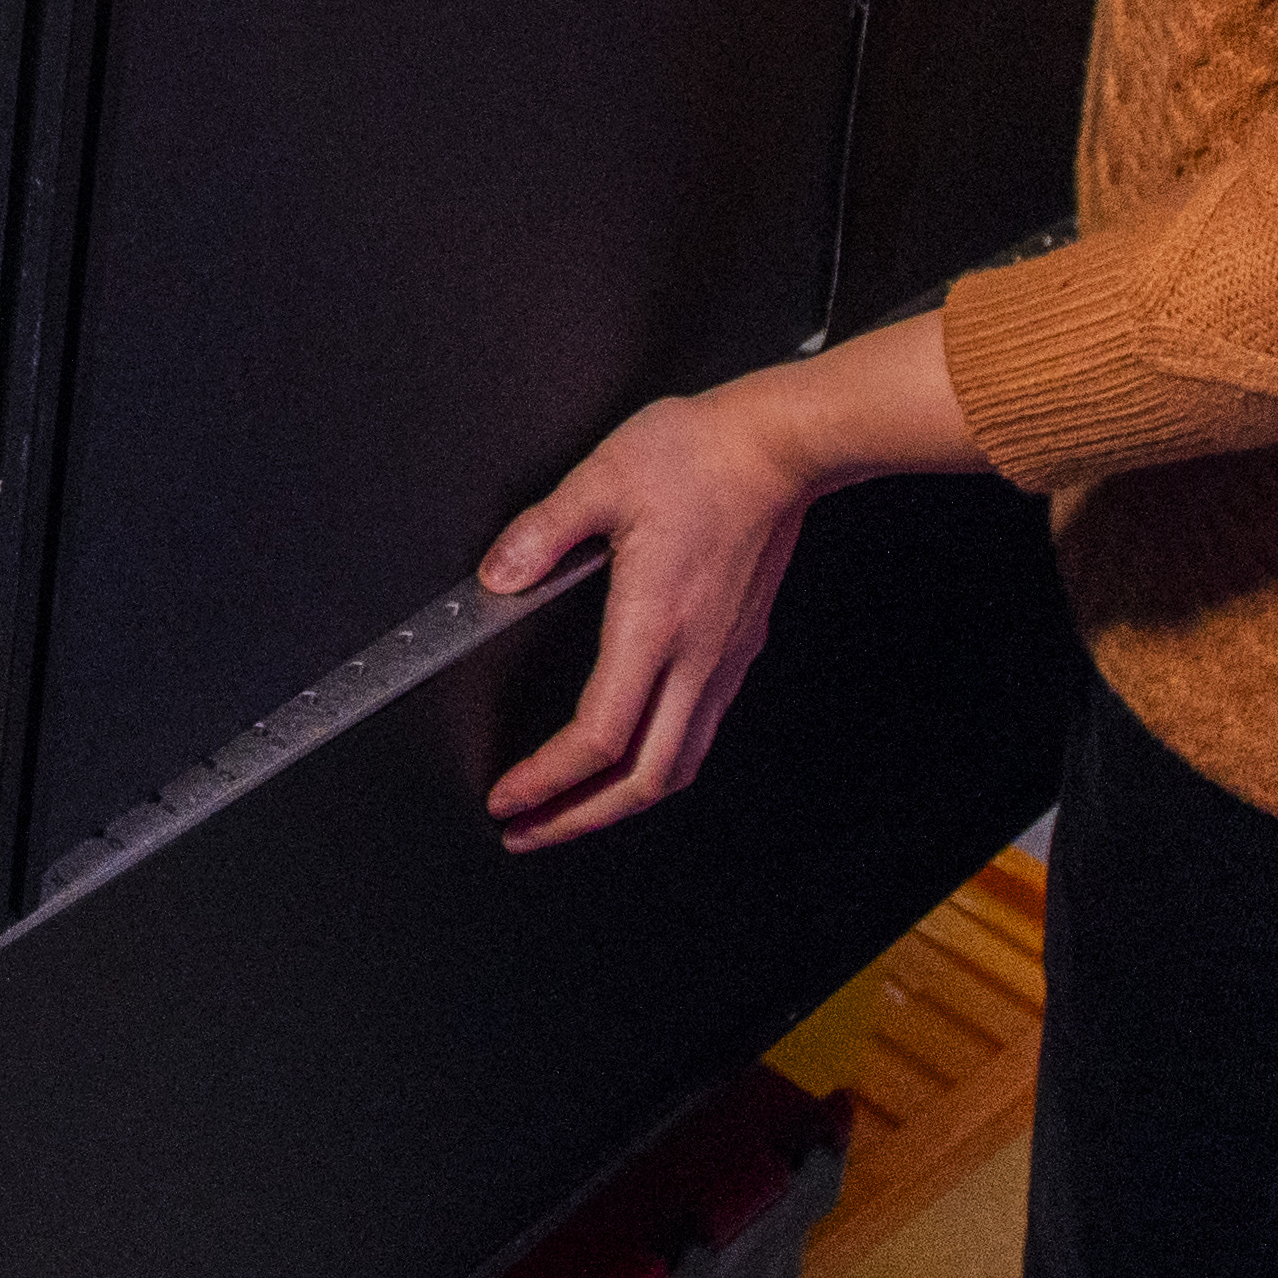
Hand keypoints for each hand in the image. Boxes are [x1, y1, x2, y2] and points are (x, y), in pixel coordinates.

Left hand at [473, 381, 827, 849]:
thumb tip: (497, 577)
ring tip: (573, 809)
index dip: (548, 781)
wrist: (780, 446)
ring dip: (621, 800)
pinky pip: (698, 730)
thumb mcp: (601, 478)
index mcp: (653, 624)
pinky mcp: (737, 645)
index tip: (507, 797)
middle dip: (580, 819)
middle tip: (528, 831)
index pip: (598, 736)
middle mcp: (694, 656)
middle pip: (644, 779)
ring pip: (679, 765)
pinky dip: (655, 764)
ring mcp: (722, 657)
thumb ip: (542, 533)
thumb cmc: (700, 455)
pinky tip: (631, 754)